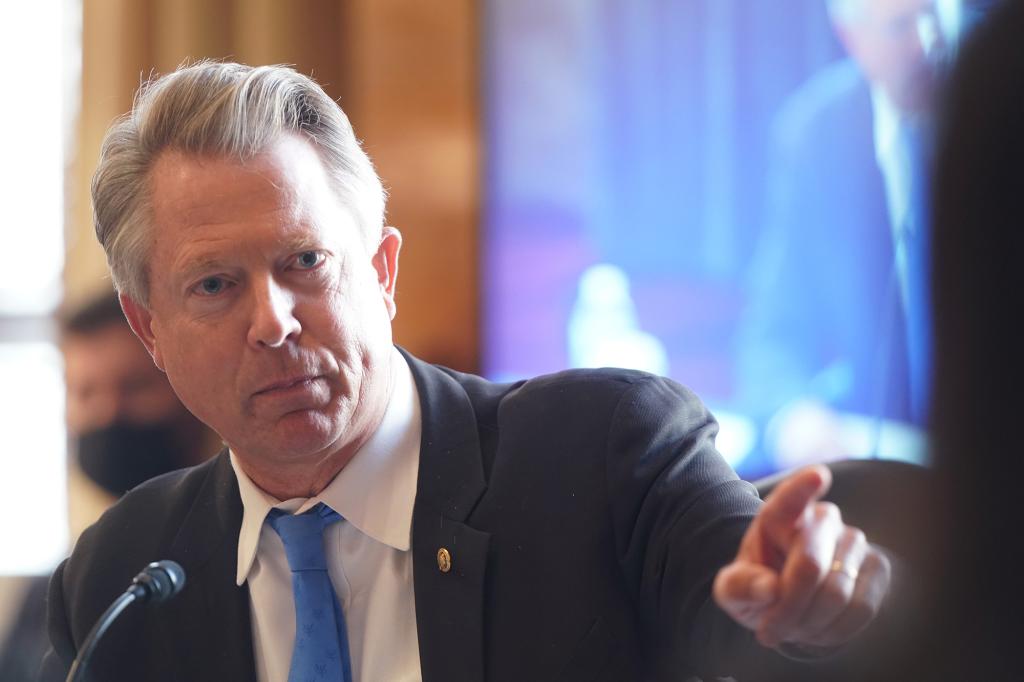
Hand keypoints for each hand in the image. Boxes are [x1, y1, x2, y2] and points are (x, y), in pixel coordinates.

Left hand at [713, 465, 890, 649]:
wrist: (794, 604)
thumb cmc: (759, 588)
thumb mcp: (733, 590)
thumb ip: (740, 587)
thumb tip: (769, 588)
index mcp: (778, 515)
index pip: (790, 498)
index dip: (803, 487)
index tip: (817, 476)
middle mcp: (821, 518)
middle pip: (808, 566)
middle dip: (787, 607)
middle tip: (768, 631)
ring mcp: (853, 539)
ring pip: (836, 592)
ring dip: (810, 623)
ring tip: (791, 630)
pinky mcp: (878, 565)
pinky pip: (862, 607)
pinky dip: (835, 630)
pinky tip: (817, 630)